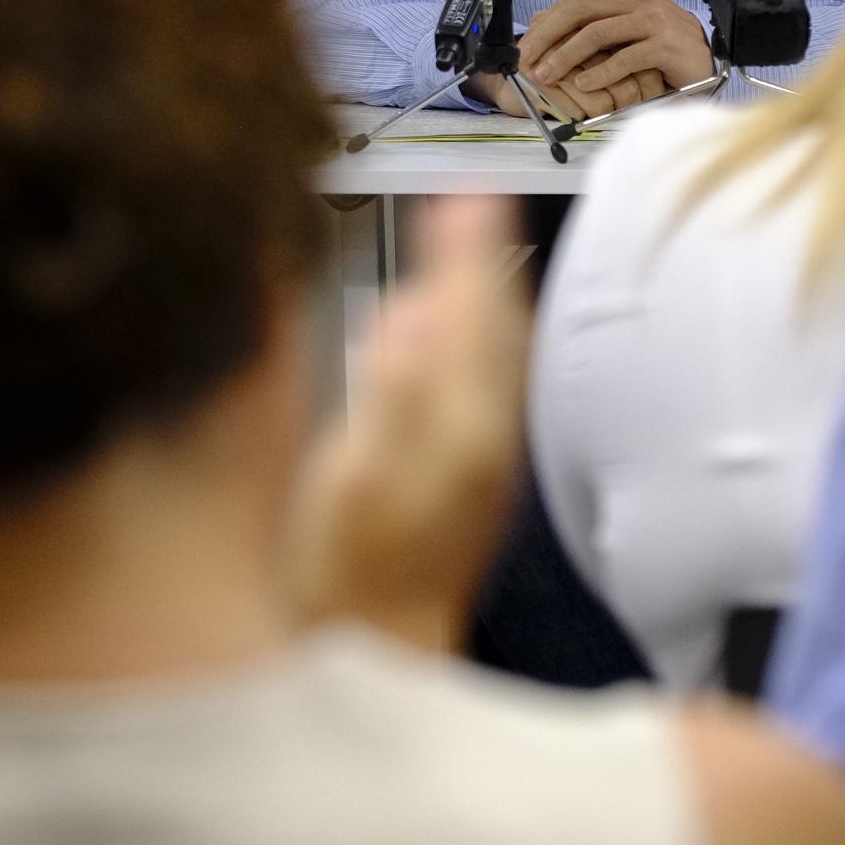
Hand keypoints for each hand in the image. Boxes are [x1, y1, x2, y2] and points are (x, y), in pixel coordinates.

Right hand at [286, 193, 527, 651]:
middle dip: (479, 262)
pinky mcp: (463, 478)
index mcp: (463, 423)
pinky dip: (461, 342)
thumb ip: (386, 391)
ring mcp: (479, 458)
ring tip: (458, 247)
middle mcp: (485, 434)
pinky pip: (474, 386)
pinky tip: (431, 334)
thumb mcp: (352, 473)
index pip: (475, 314)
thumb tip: (405, 311)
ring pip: (488, 356)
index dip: (467, 252)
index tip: (466, 195)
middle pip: (493, 328)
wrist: (376, 649)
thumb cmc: (350, 570)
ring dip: (474, 296)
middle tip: (468, 201)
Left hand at [516, 0, 713, 114]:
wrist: (703, 60)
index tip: (525, 47)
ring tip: (548, 75)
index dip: (546, 24)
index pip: (574, 1)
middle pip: (580, 12)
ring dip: (567, 56)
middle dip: (548, 37)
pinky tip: (583, 84)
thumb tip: (543, 25)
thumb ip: (591, 23)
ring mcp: (653, 19)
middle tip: (528, 60)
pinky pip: (624, 58)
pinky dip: (600, 72)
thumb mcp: (621, 28)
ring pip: (598, 33)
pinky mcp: (665, 44)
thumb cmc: (658, 46)